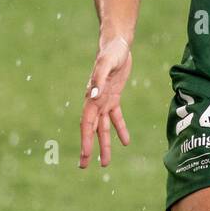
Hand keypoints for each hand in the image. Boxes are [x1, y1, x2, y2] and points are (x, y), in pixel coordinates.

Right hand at [79, 35, 131, 167]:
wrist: (118, 44)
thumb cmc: (111, 52)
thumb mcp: (106, 64)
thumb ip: (99, 78)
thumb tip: (92, 95)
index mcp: (91, 97)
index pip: (87, 123)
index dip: (86, 140)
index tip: (85, 155)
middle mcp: (95, 102)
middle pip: (92, 130)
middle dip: (89, 148)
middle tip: (84, 166)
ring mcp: (104, 100)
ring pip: (103, 127)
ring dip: (104, 144)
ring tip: (105, 162)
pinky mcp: (114, 97)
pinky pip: (116, 117)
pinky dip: (120, 129)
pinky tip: (125, 142)